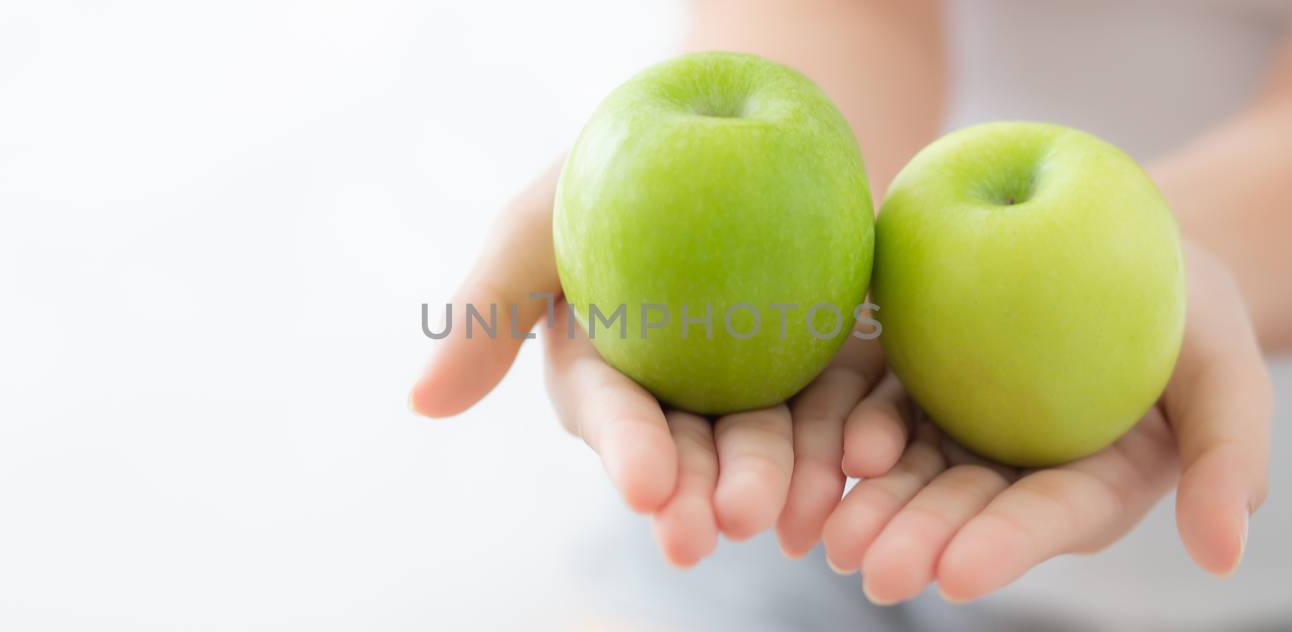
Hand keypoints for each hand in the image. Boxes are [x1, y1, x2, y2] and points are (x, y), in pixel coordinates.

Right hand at [410, 165, 881, 565]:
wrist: (722, 127)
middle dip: (713, 490)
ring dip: (786, 479)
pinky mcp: (827, 359)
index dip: (630, 453)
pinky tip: (870, 466)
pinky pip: (846, 402)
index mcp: (607, 379)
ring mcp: (756, 383)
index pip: (615, 419)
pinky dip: (855, 437)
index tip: (647, 487)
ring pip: (774, 440)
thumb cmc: (608, 172)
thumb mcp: (538, 223)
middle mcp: (679, 398)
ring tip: (803, 512)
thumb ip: (487, 308)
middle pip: (698, 449)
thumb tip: (422, 404)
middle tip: (733, 523)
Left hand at [820, 243, 1271, 603]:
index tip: (960, 574)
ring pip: (902, 467)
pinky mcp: (909, 373)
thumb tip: (1226, 558)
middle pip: (960, 506)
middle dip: (915, 538)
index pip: (1045, 518)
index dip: (1004, 546)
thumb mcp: (1229, 366)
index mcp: (1089, 483)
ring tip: (824, 533)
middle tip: (869, 568)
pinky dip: (836, 431)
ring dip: (864, 501)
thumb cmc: (1192, 305)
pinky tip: (808, 457)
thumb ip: (1227, 456)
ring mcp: (954, 423)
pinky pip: (865, 402)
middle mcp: (1012, 467)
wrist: (1119, 233)